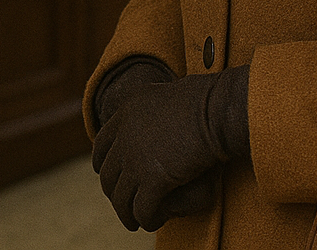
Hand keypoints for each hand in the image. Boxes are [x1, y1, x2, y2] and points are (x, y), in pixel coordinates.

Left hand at [92, 65, 248, 231]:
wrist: (215, 108)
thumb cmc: (205, 98)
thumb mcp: (169, 93)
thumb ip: (158, 105)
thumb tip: (166, 100)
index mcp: (126, 112)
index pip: (102, 144)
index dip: (101, 163)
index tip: (104, 174)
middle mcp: (124, 136)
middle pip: (108, 174)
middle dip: (113, 193)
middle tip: (122, 205)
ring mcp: (136, 159)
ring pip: (121, 197)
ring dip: (126, 213)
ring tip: (133, 222)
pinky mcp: (153, 180)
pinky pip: (142, 208)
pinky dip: (145, 218)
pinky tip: (151, 222)